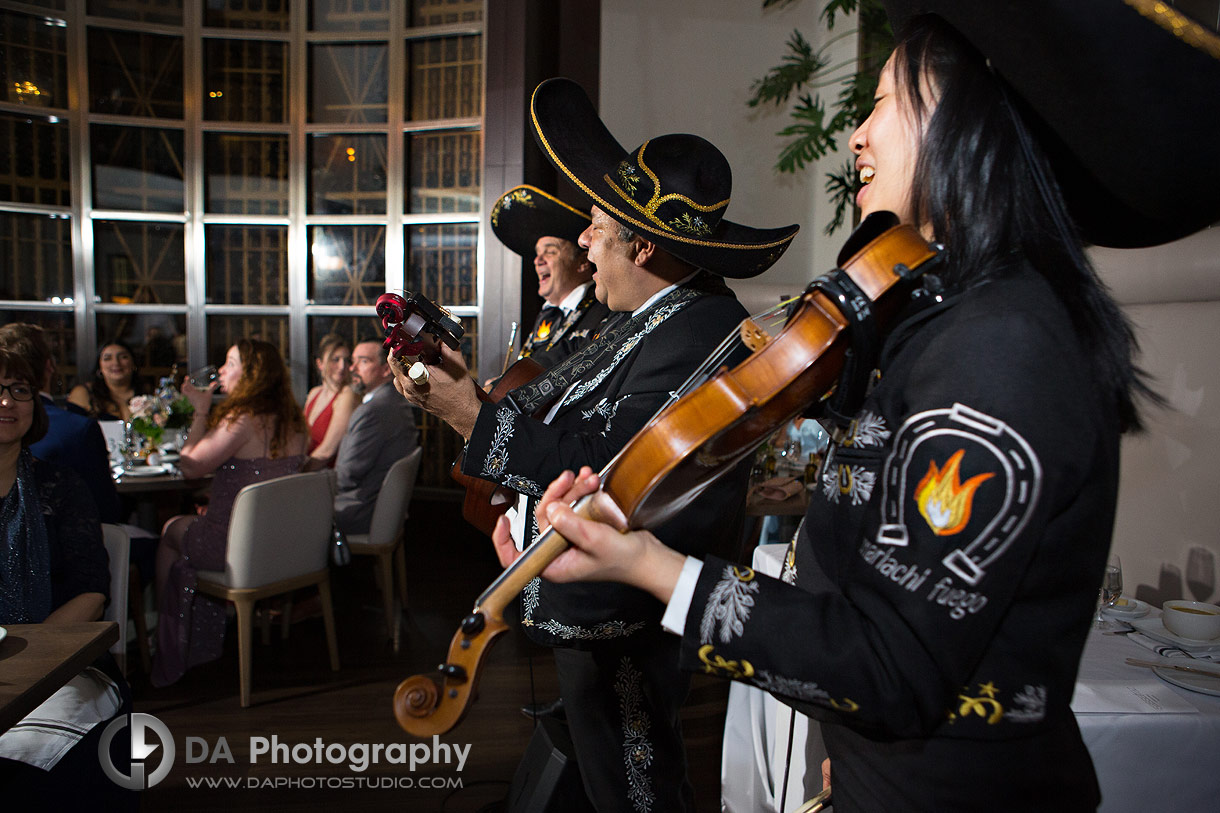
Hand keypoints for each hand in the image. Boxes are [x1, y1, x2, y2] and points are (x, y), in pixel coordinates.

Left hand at [181, 378, 216, 411]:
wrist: (201, 411)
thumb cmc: (205, 402)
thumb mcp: (209, 394)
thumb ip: (212, 388)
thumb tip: (216, 383)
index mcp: (193, 391)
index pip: (187, 384)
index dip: (186, 380)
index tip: (187, 377)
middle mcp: (190, 394)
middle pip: (183, 388)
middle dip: (184, 384)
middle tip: (186, 381)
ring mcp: (190, 398)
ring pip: (184, 392)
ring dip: (185, 388)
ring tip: (188, 386)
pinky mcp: (191, 401)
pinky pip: (187, 395)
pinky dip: (187, 392)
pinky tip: (191, 392)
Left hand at [389, 343, 480, 438]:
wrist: (463, 412)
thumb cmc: (460, 393)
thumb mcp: (456, 364)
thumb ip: (447, 345)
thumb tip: (441, 333)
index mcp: (415, 379)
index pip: (396, 356)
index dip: (400, 343)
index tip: (404, 335)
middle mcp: (408, 388)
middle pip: (395, 363)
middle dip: (403, 350)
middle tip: (412, 343)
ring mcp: (409, 394)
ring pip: (398, 372)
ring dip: (404, 362)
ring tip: (417, 357)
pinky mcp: (412, 397)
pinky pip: (403, 381)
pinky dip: (408, 373)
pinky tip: (419, 369)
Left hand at [490, 468, 685, 603]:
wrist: (647, 557)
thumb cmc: (624, 560)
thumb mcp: (595, 541)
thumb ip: (571, 526)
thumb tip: (551, 509)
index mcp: (554, 564)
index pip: (518, 558)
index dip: (504, 541)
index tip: (503, 520)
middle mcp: (557, 552)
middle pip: (543, 518)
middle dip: (557, 495)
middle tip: (571, 479)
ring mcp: (569, 538)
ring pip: (560, 507)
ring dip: (573, 489)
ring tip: (589, 478)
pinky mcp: (581, 527)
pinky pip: (573, 505)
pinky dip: (580, 492)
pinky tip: (589, 481)